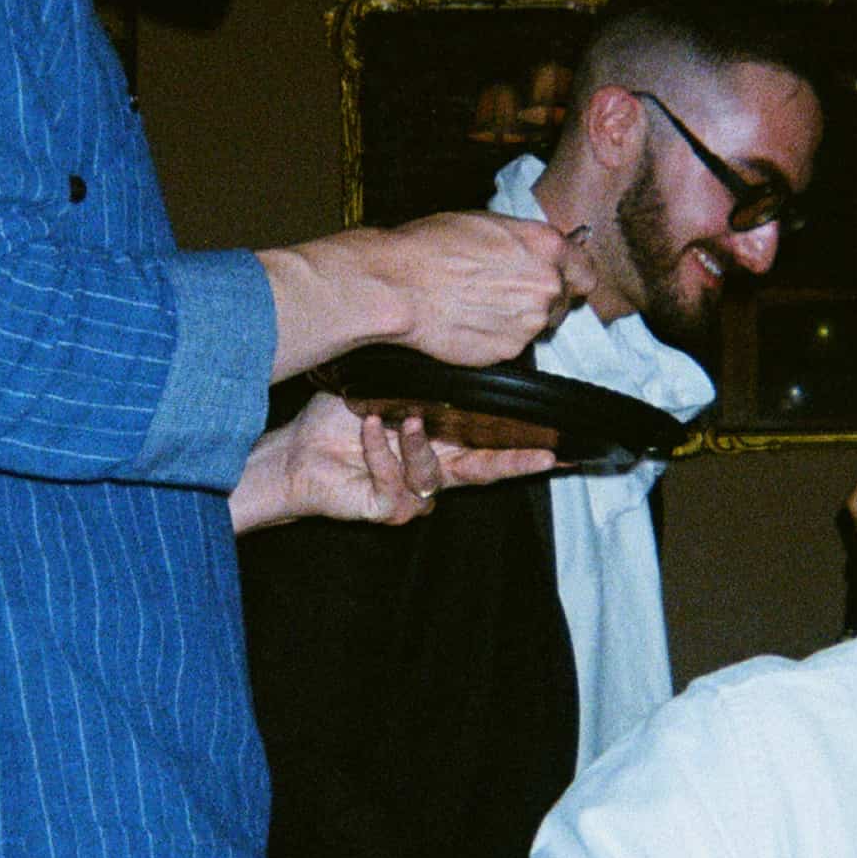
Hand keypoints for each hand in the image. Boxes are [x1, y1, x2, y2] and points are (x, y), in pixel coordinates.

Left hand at [230, 393, 551, 533]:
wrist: (295, 452)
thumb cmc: (339, 421)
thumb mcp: (386, 388)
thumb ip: (420, 382)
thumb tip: (451, 348)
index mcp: (442, 443)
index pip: (491, 443)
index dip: (525, 444)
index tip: (561, 443)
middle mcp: (434, 471)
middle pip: (486, 471)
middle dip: (518, 464)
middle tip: (546, 455)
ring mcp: (413, 495)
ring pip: (434, 474)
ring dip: (416, 442)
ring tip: (399, 418)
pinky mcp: (389, 509)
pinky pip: (397, 484)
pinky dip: (380, 452)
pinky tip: (368, 429)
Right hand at [363, 210, 592, 365]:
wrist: (399, 285)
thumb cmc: (433, 246)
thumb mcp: (489, 223)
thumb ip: (527, 242)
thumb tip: (541, 252)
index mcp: (548, 247)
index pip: (587, 272)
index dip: (570, 276)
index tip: (557, 279)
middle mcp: (547, 286)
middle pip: (564, 302)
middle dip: (543, 299)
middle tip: (507, 292)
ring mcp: (530, 323)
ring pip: (539, 327)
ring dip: (520, 320)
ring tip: (481, 305)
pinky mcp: (509, 352)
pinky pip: (513, 346)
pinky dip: (498, 338)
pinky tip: (472, 321)